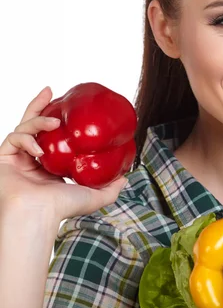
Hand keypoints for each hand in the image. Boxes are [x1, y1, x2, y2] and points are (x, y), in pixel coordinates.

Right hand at [0, 86, 126, 223]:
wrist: (38, 216)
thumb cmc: (62, 208)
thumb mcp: (95, 196)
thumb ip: (111, 187)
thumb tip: (125, 176)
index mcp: (49, 166)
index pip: (51, 137)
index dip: (57, 120)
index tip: (68, 106)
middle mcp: (31, 160)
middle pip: (33, 124)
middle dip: (40, 105)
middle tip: (51, 92)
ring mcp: (16, 159)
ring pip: (23, 128)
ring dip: (38, 121)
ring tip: (54, 123)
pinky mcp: (3, 159)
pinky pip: (13, 138)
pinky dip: (26, 139)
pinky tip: (39, 148)